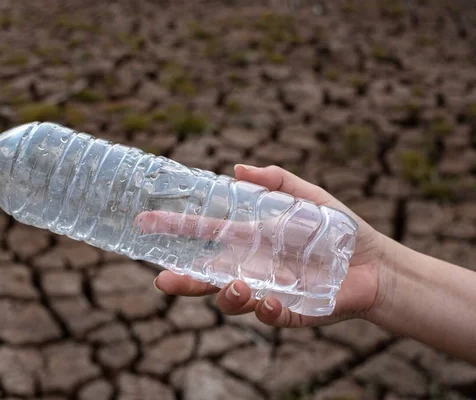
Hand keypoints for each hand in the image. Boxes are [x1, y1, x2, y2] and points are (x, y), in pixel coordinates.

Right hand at [152, 164, 386, 327]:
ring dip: (227, 297)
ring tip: (240, 286)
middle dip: (183, 281)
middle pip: (207, 276)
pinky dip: (264, 312)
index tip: (145, 223)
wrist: (377, 264)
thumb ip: (278, 183)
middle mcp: (252, 266)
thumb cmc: (341, 229)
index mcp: (250, 239)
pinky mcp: (291, 311)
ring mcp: (269, 290)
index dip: (174, 229)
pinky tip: (267, 302)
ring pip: (232, 301)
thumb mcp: (309, 197)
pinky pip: (269, 317)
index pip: (204, 234)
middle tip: (164, 282)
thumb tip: (239, 169)